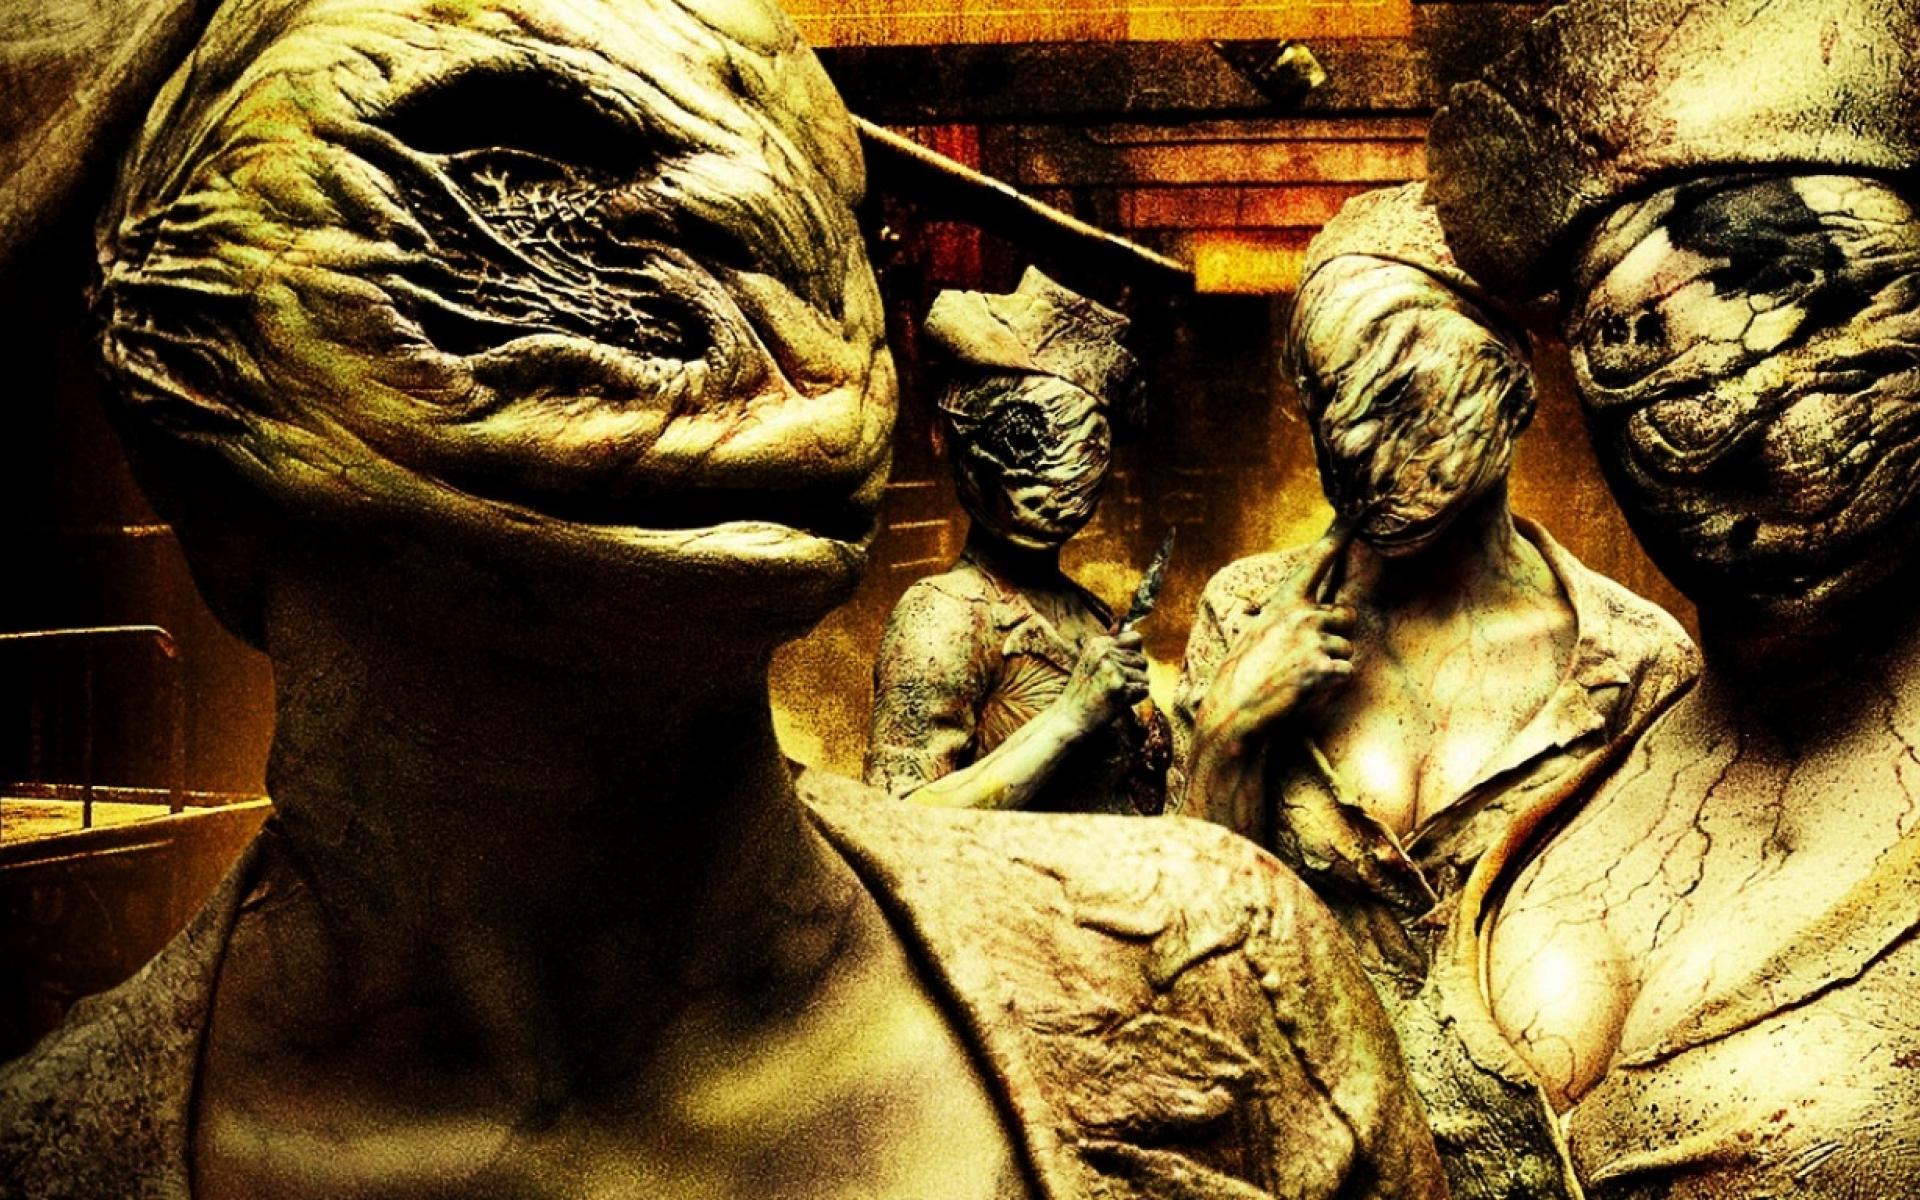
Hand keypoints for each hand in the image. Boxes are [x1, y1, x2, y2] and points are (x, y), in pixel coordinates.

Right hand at [1058, 629, 1150, 734]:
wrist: (1069, 718)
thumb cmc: (1081, 692)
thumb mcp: (1090, 661)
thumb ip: (1108, 643)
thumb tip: (1122, 622)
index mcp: (1098, 644)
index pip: (1136, 637)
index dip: (1134, 653)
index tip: (1123, 667)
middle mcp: (1106, 653)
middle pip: (1142, 659)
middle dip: (1135, 674)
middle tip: (1114, 686)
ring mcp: (1113, 670)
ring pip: (1145, 676)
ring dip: (1135, 687)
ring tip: (1115, 694)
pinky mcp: (1121, 688)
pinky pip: (1144, 690)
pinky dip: (1135, 699)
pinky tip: (1118, 702)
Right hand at [1198, 526, 1356, 744]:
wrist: (1233, 712)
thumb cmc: (1240, 676)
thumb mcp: (1254, 634)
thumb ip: (1283, 620)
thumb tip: (1302, 615)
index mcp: (1283, 603)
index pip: (1315, 563)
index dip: (1337, 536)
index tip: (1357, 511)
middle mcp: (1302, 615)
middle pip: (1343, 616)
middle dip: (1334, 634)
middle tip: (1305, 656)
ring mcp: (1314, 641)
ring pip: (1346, 648)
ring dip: (1331, 664)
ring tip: (1298, 678)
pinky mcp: (1324, 668)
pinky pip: (1345, 672)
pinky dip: (1331, 684)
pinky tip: (1305, 692)